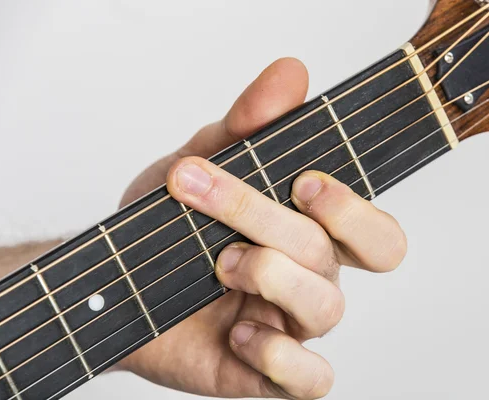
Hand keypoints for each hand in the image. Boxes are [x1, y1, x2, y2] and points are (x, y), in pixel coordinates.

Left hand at [117, 58, 406, 398]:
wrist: (114, 285)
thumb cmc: (167, 229)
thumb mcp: (201, 163)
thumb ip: (247, 125)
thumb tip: (289, 74)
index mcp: (309, 236)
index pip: (374, 233)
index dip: (354, 209)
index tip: (303, 179)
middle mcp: (310, 281)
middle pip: (339, 260)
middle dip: (287, 227)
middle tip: (236, 213)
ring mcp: (290, 328)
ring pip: (325, 308)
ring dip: (270, 274)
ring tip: (221, 262)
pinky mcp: (265, 372)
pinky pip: (309, 380)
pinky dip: (276, 355)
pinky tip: (235, 330)